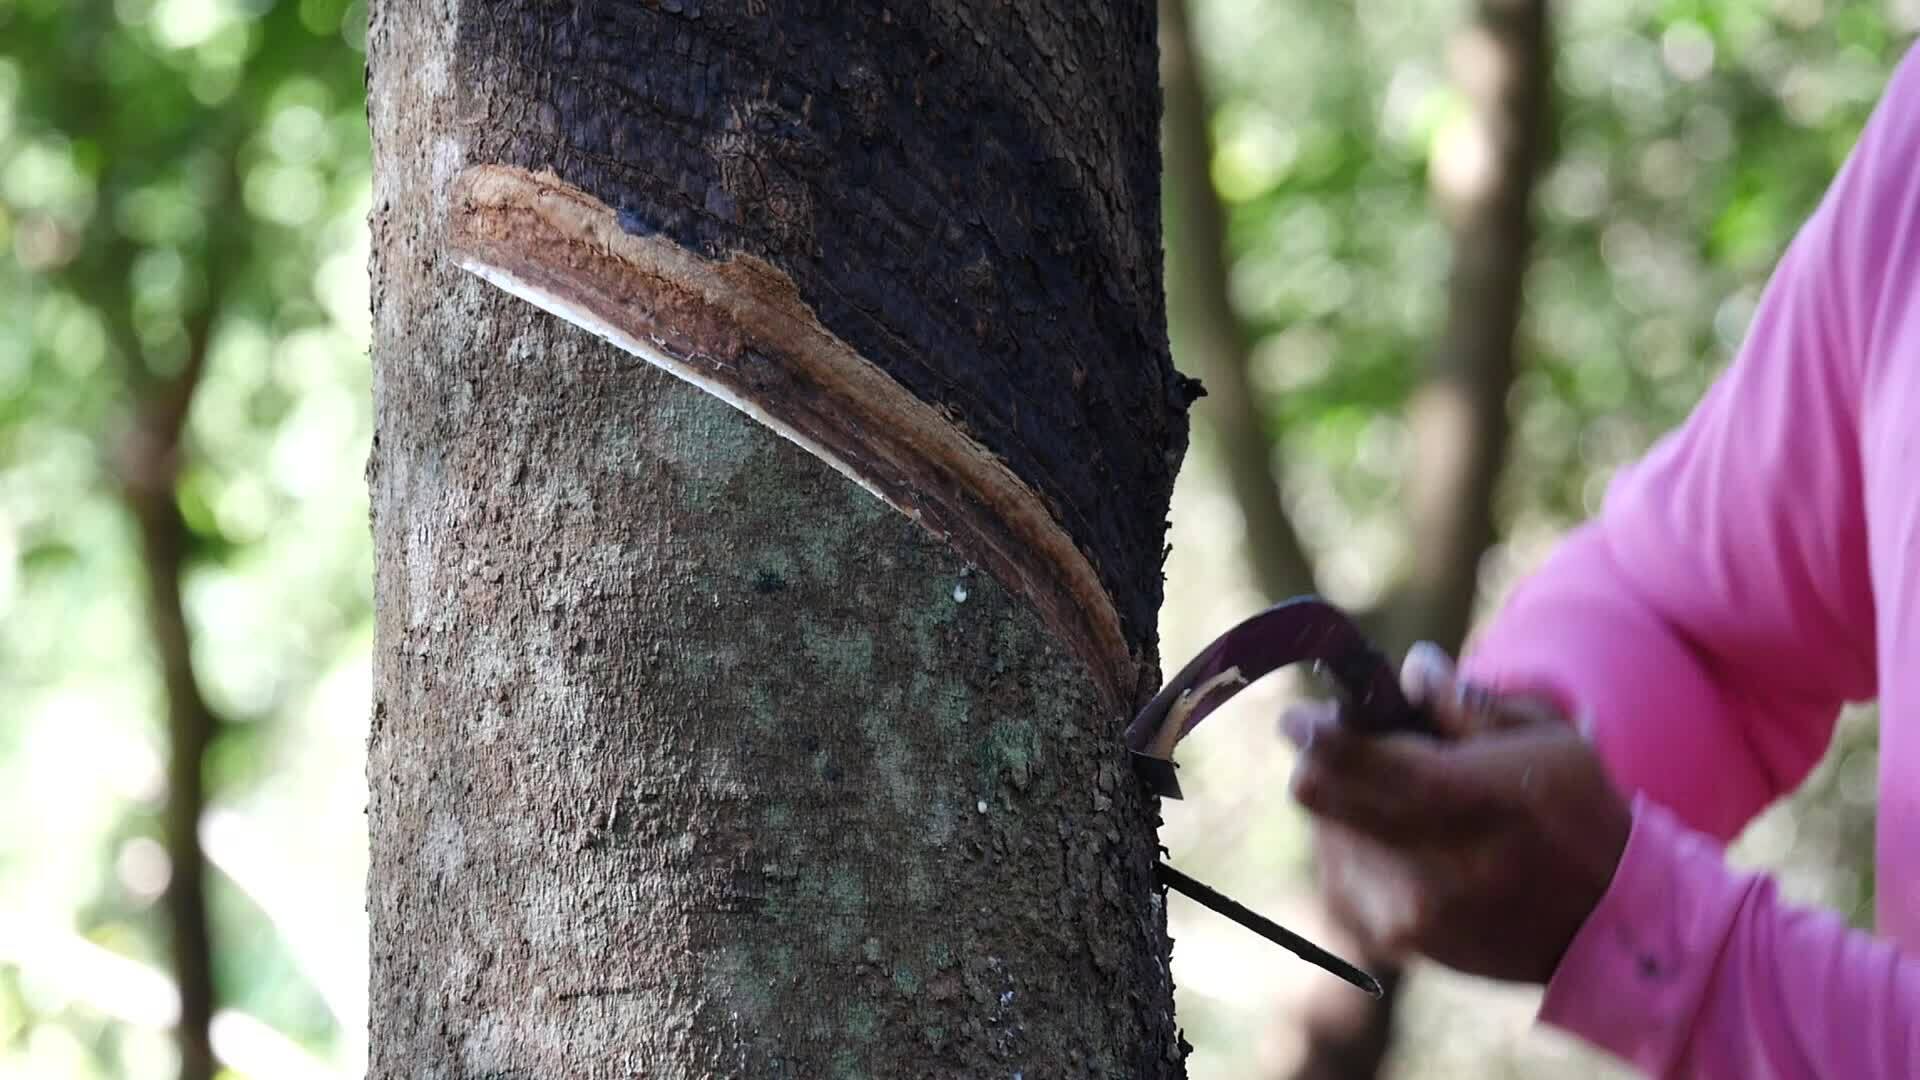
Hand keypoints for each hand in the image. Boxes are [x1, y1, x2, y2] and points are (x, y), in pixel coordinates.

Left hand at [1281, 644, 1632, 984]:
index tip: (1299, 716)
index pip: (1352, 760)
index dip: (1314, 731)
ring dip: (1348, 807)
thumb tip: (1410, 667)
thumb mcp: (1542, 735)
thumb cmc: (1574, 811)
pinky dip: (1358, 850)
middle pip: (1317, 794)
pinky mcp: (1394, 940)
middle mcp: (1428, 862)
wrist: (1605, 925)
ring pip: (1326, 831)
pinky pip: (1339, 873)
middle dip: (1325, 759)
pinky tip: (1406, 848)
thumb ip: (1467, 700)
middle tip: (1357, 745)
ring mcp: (1407, 909)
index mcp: (1469, 798)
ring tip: (1407, 806)